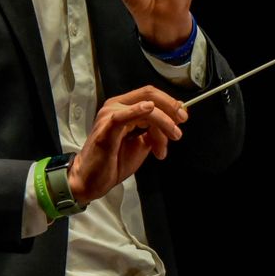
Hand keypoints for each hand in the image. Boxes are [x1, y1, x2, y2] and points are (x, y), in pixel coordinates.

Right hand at [67, 86, 188, 203]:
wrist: (92, 181)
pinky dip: (137, 111)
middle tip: (180, 125)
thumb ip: (155, 131)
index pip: (151, 95)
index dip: (170, 103)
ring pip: (145, 107)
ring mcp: (109, 115)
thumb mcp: (142, 145)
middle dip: (170, 108)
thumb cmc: (113, 162)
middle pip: (149, 94)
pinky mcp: (106, 129)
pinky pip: (123, 116)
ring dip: (163, 122)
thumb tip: (175, 122)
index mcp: (123, 107)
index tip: (183, 117)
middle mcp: (115, 106)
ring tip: (167, 143)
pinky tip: (149, 109)